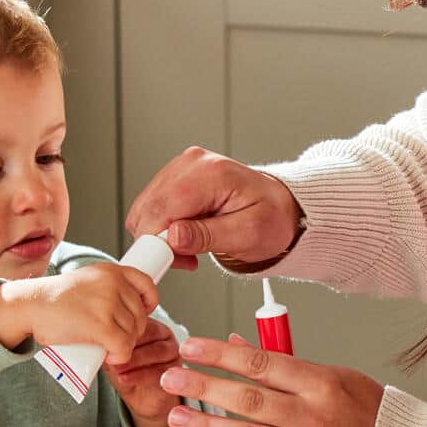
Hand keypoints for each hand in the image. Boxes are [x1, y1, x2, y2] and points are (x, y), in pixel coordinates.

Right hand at [0, 263, 157, 363]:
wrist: (31, 305)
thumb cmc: (55, 298)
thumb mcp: (87, 280)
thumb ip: (108, 287)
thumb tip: (131, 308)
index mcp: (112, 271)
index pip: (147, 285)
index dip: (148, 304)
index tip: (137, 315)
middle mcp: (114, 284)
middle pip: (141, 316)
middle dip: (131, 332)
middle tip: (113, 338)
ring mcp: (109, 304)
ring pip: (133, 334)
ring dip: (122, 346)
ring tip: (105, 346)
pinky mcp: (102, 326)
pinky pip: (124, 347)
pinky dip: (120, 356)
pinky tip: (110, 357)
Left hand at [106, 318, 183, 426]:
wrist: (143, 397)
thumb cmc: (128, 372)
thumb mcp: (112, 356)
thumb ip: (108, 347)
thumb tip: (96, 341)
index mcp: (147, 324)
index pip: (137, 320)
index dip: (121, 330)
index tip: (106, 339)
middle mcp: (162, 334)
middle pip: (148, 334)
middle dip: (127, 345)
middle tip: (111, 355)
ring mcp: (172, 350)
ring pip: (156, 351)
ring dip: (134, 360)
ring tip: (117, 368)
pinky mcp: (176, 369)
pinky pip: (160, 370)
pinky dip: (140, 375)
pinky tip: (125, 378)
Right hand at [125, 146, 301, 271]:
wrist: (280, 206)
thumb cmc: (271, 218)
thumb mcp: (249, 235)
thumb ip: (209, 236)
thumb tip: (173, 237)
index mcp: (213, 173)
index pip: (165, 206)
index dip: (158, 240)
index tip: (168, 262)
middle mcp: (192, 163)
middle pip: (149, 207)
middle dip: (159, 241)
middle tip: (186, 259)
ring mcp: (181, 167)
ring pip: (145, 208)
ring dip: (160, 236)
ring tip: (192, 247)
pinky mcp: (175, 177)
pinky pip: (152, 206)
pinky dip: (162, 227)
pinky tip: (186, 235)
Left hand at [157, 334, 384, 426]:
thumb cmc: (366, 409)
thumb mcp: (332, 374)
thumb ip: (282, 364)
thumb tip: (236, 346)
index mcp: (322, 385)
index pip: (262, 364)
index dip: (222, 355)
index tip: (192, 346)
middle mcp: (312, 419)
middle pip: (249, 401)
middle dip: (205, 388)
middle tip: (172, 378)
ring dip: (207, 426)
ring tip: (176, 414)